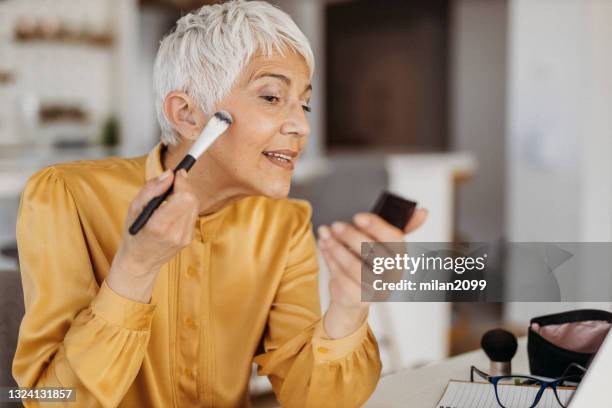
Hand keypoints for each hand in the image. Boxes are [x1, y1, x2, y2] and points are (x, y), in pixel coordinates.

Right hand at [106, 169, 199, 302]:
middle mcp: (175, 233)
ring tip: (172, 195)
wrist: (140, 261)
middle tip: (174, 181)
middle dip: (185, 186)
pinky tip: (174, 208)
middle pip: (192, 199)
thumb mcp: (134, 208)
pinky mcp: (189, 239)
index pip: (184, 197)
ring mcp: (184, 238)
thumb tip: (169, 174)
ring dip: (186, 195)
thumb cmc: (134, 232)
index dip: (182, 182)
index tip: (177, 174)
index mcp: (159, 225)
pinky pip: (193, 215)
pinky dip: (186, 207)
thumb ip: (151, 189)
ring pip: (195, 206)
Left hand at [317, 208, 427, 337]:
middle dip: (351, 236)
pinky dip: (330, 260)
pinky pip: (342, 277)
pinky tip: (324, 247)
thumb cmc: (369, 264)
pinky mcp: (359, 298)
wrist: (353, 294)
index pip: (394, 239)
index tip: (358, 217)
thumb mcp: (383, 243)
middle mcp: (393, 275)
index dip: (376, 226)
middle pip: (373, 253)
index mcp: (402, 257)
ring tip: (325, 235)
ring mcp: (377, 289)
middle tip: (335, 225)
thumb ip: (400, 226)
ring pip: (354, 267)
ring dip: (336, 248)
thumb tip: (423, 212)